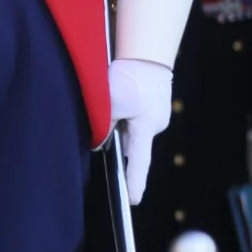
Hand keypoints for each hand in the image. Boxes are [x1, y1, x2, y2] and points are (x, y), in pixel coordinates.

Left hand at [107, 57, 172, 204]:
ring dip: (118, 123)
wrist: (147, 50)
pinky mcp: (151, 102)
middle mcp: (154, 124)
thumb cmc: (131, 75)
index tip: (132, 201)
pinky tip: (118, 96)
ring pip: (130, 127)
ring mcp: (154, 113)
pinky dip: (124, 112)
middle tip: (102, 132)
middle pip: (131, 143)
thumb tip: (97, 141)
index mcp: (147, 128)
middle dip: (117, 143)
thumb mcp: (111, 101)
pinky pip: (134, 115)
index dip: (134, 182)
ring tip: (110, 103)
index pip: (139, 162)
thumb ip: (103, 124)